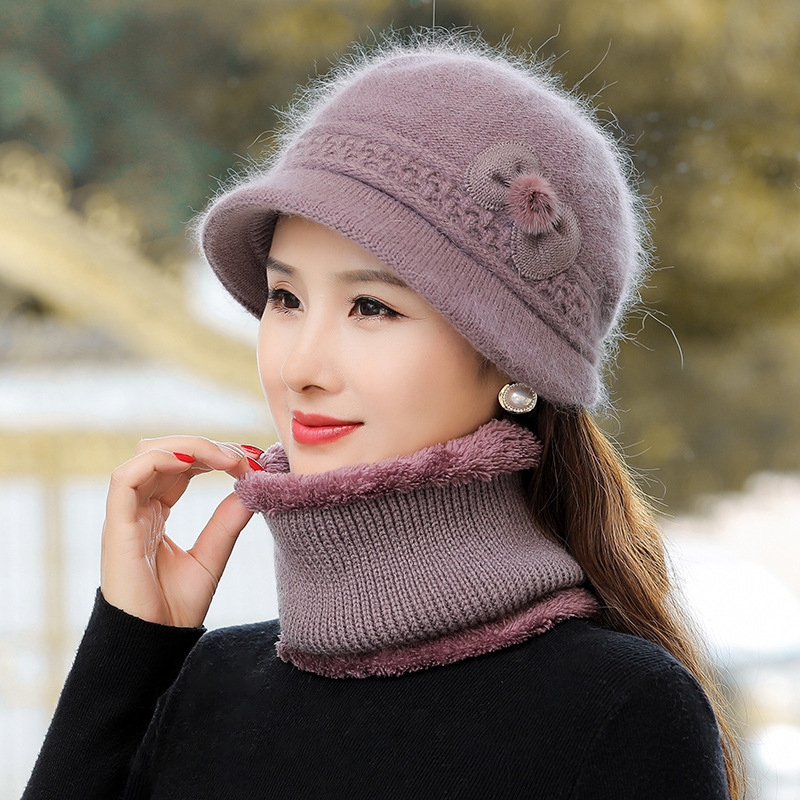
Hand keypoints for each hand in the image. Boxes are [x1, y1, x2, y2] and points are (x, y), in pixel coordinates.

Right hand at [100, 437, 260, 626]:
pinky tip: (192, 463)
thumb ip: (228, 521)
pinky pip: (126, 478)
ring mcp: (126, 515)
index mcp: (157, 511)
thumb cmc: (175, 608)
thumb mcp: (213, 555)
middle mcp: (139, 507)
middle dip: (208, 447)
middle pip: (166, 452)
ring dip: (190, 447)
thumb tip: (253, 486)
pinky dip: (158, 460)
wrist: (155, 644)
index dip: (214, 455)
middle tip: (245, 458)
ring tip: (227, 459)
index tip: (251, 460)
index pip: (181, 465)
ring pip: (147, 454)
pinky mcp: (116, 527)